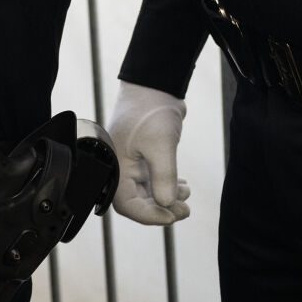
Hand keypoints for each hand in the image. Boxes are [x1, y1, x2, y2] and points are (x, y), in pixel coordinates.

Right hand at [107, 81, 190, 225]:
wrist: (153, 86)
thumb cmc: (150, 112)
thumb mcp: (161, 146)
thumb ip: (163, 177)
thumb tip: (168, 205)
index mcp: (115, 166)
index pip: (126, 204)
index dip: (149, 215)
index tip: (171, 215)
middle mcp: (120, 167)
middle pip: (136, 202)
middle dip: (161, 209)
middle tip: (185, 210)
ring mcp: (130, 162)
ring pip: (146, 192)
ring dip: (167, 198)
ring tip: (186, 195)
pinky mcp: (141, 157)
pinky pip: (151, 181)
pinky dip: (167, 186)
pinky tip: (182, 186)